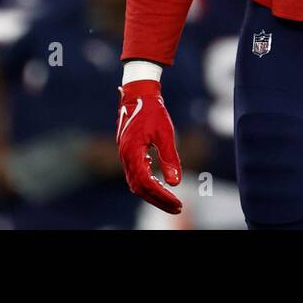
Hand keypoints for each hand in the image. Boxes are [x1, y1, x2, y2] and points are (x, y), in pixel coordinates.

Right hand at [116, 81, 182, 213]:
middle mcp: (125, 157)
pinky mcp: (128, 153)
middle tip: (177, 207)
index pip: (146, 183)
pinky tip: (161, 184)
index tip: (177, 202)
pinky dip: (148, 183)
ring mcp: (125, 156)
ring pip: (136, 183)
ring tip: (171, 201)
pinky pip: (136, 174)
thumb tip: (175, 183)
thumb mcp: (166, 133)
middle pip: (140, 188)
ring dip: (153, 193)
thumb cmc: (153, 111)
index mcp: (132, 153)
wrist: (138, 95)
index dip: (161, 195)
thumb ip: (169, 158)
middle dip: (158, 200)